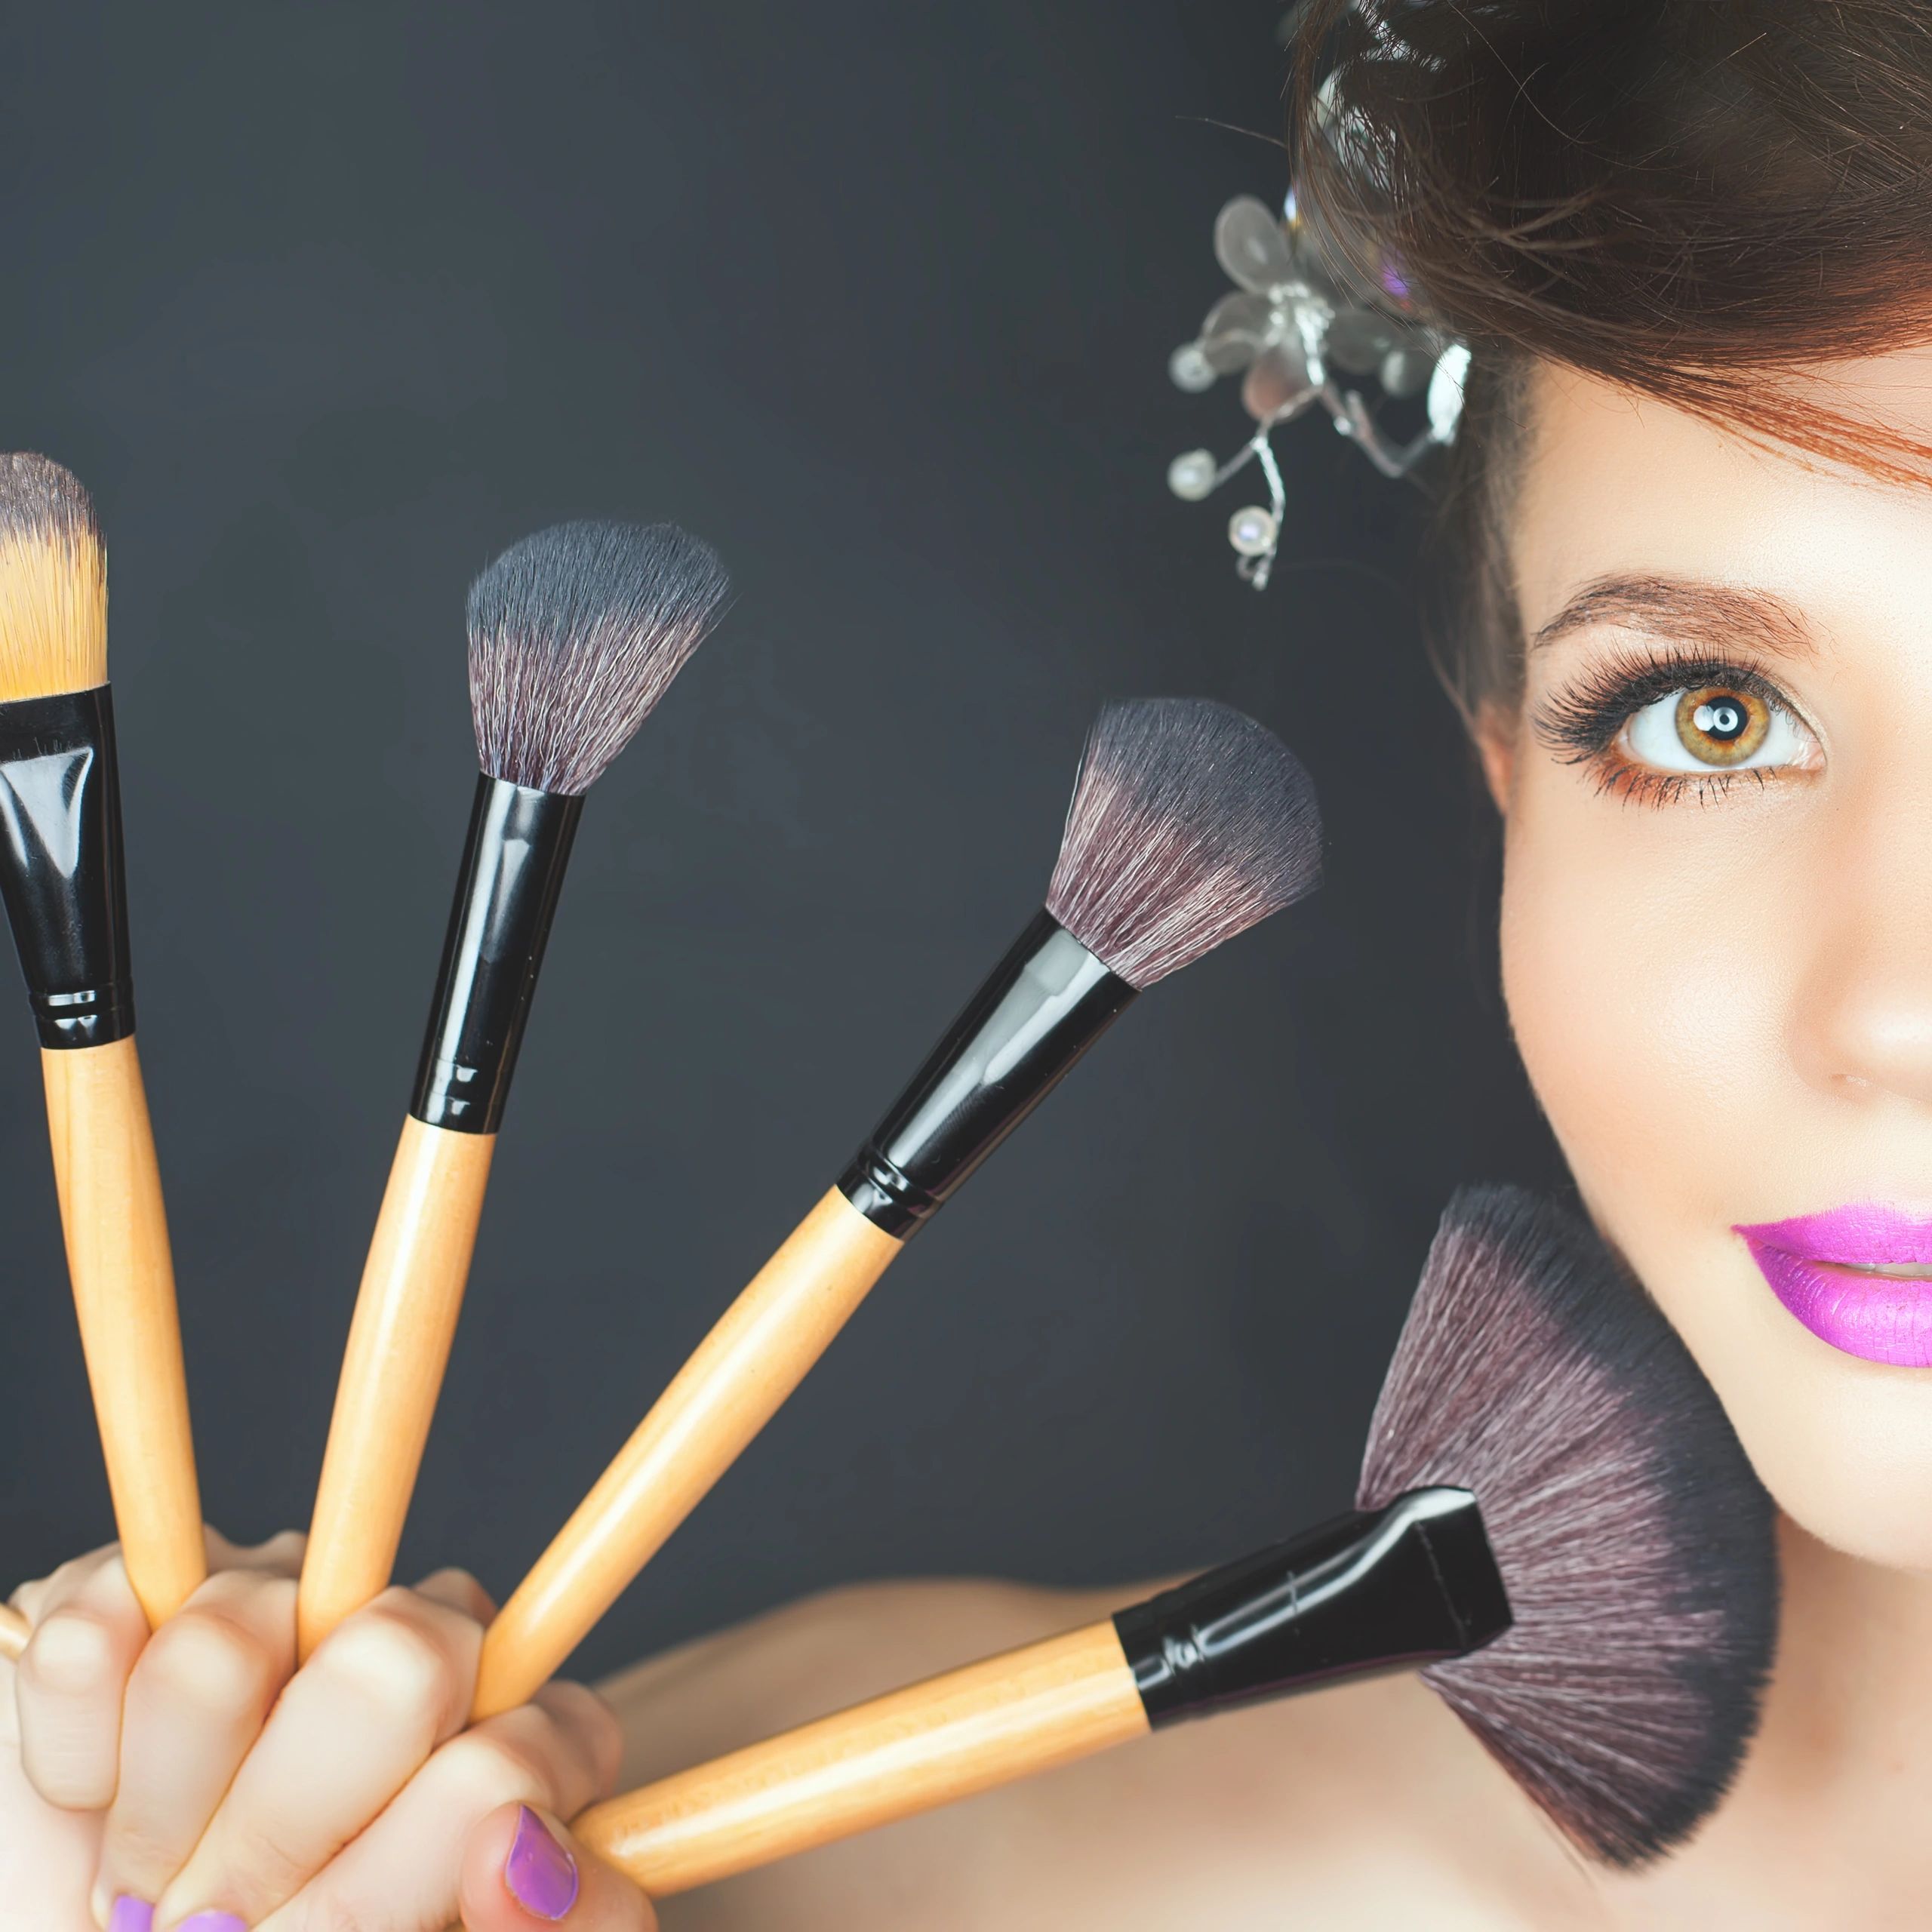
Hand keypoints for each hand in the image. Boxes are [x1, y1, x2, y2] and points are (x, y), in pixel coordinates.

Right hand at [4, 1529, 652, 1930]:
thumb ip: (558, 1919)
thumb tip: (519, 1850)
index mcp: (522, 1734)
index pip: (508, 1759)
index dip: (405, 1872)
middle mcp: (416, 1636)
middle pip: (394, 1667)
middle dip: (284, 1831)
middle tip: (227, 1918)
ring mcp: (272, 1598)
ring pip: (223, 1648)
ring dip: (163, 1812)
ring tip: (156, 1876)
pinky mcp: (126, 1592)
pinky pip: (94, 1634)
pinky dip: (73, 1759)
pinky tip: (97, 1801)